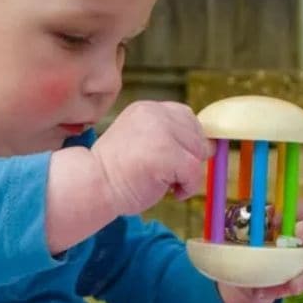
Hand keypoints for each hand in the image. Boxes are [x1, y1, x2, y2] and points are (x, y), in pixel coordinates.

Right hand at [91, 100, 211, 215]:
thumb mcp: (142, 143)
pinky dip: (187, 188)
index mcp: (147, 109)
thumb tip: (210, 147)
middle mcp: (156, 114)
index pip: (186, 117)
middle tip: (163, 175)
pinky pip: (194, 173)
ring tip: (161, 182)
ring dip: (186, 175)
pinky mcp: (167, 153)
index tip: (173, 161)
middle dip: (187, 159)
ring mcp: (161, 132)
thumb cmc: (115, 173)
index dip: (186, 142)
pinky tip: (169, 192)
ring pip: (198, 155)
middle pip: (197, 136)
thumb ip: (169, 138)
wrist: (91, 186)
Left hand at [219, 201, 302, 302]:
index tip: (278, 218)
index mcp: (276, 219)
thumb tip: (207, 234)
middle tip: (298, 235)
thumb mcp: (226, 244)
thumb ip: (225, 236)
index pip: (293, 207)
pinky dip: (289, 288)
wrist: (240, 283)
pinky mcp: (302, 275)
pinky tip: (265, 292)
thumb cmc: (234, 254)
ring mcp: (301, 255)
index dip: (292, 208)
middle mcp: (293, 234)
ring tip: (289, 284)